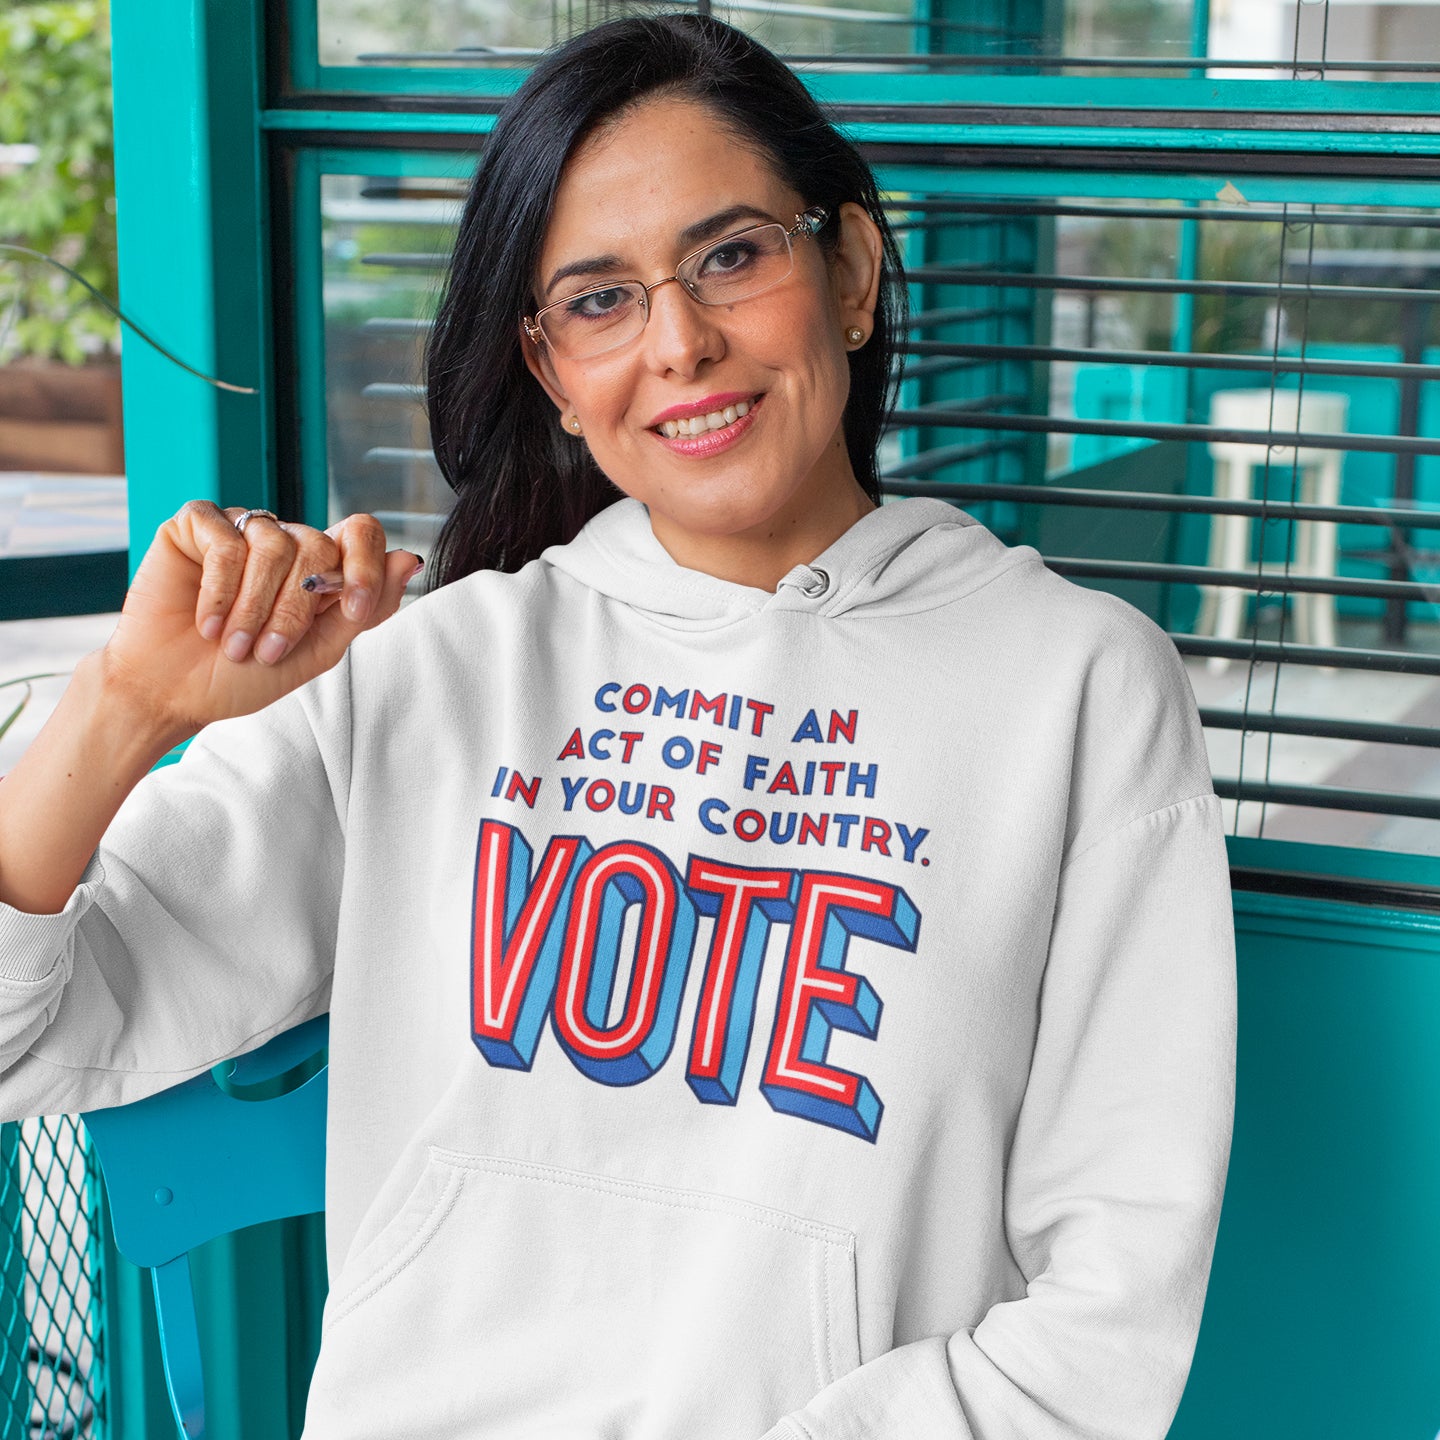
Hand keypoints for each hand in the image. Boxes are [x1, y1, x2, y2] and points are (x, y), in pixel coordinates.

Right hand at [97, 502, 422, 740]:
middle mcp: (285, 542)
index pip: (360, 534)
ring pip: (275, 543)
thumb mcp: (317, 652)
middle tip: (267, 651)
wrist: (172, 693)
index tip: (357, 610)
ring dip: (255, 606)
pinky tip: (205, 622)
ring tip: (234, 643)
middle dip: (296, 608)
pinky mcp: (196, 525)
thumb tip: (411, 559)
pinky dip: (219, 590)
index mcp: (320, 568)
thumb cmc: (242, 676)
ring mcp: (241, 529)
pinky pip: (226, 540)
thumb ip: (364, 609)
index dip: (367, 566)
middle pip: (319, 546)